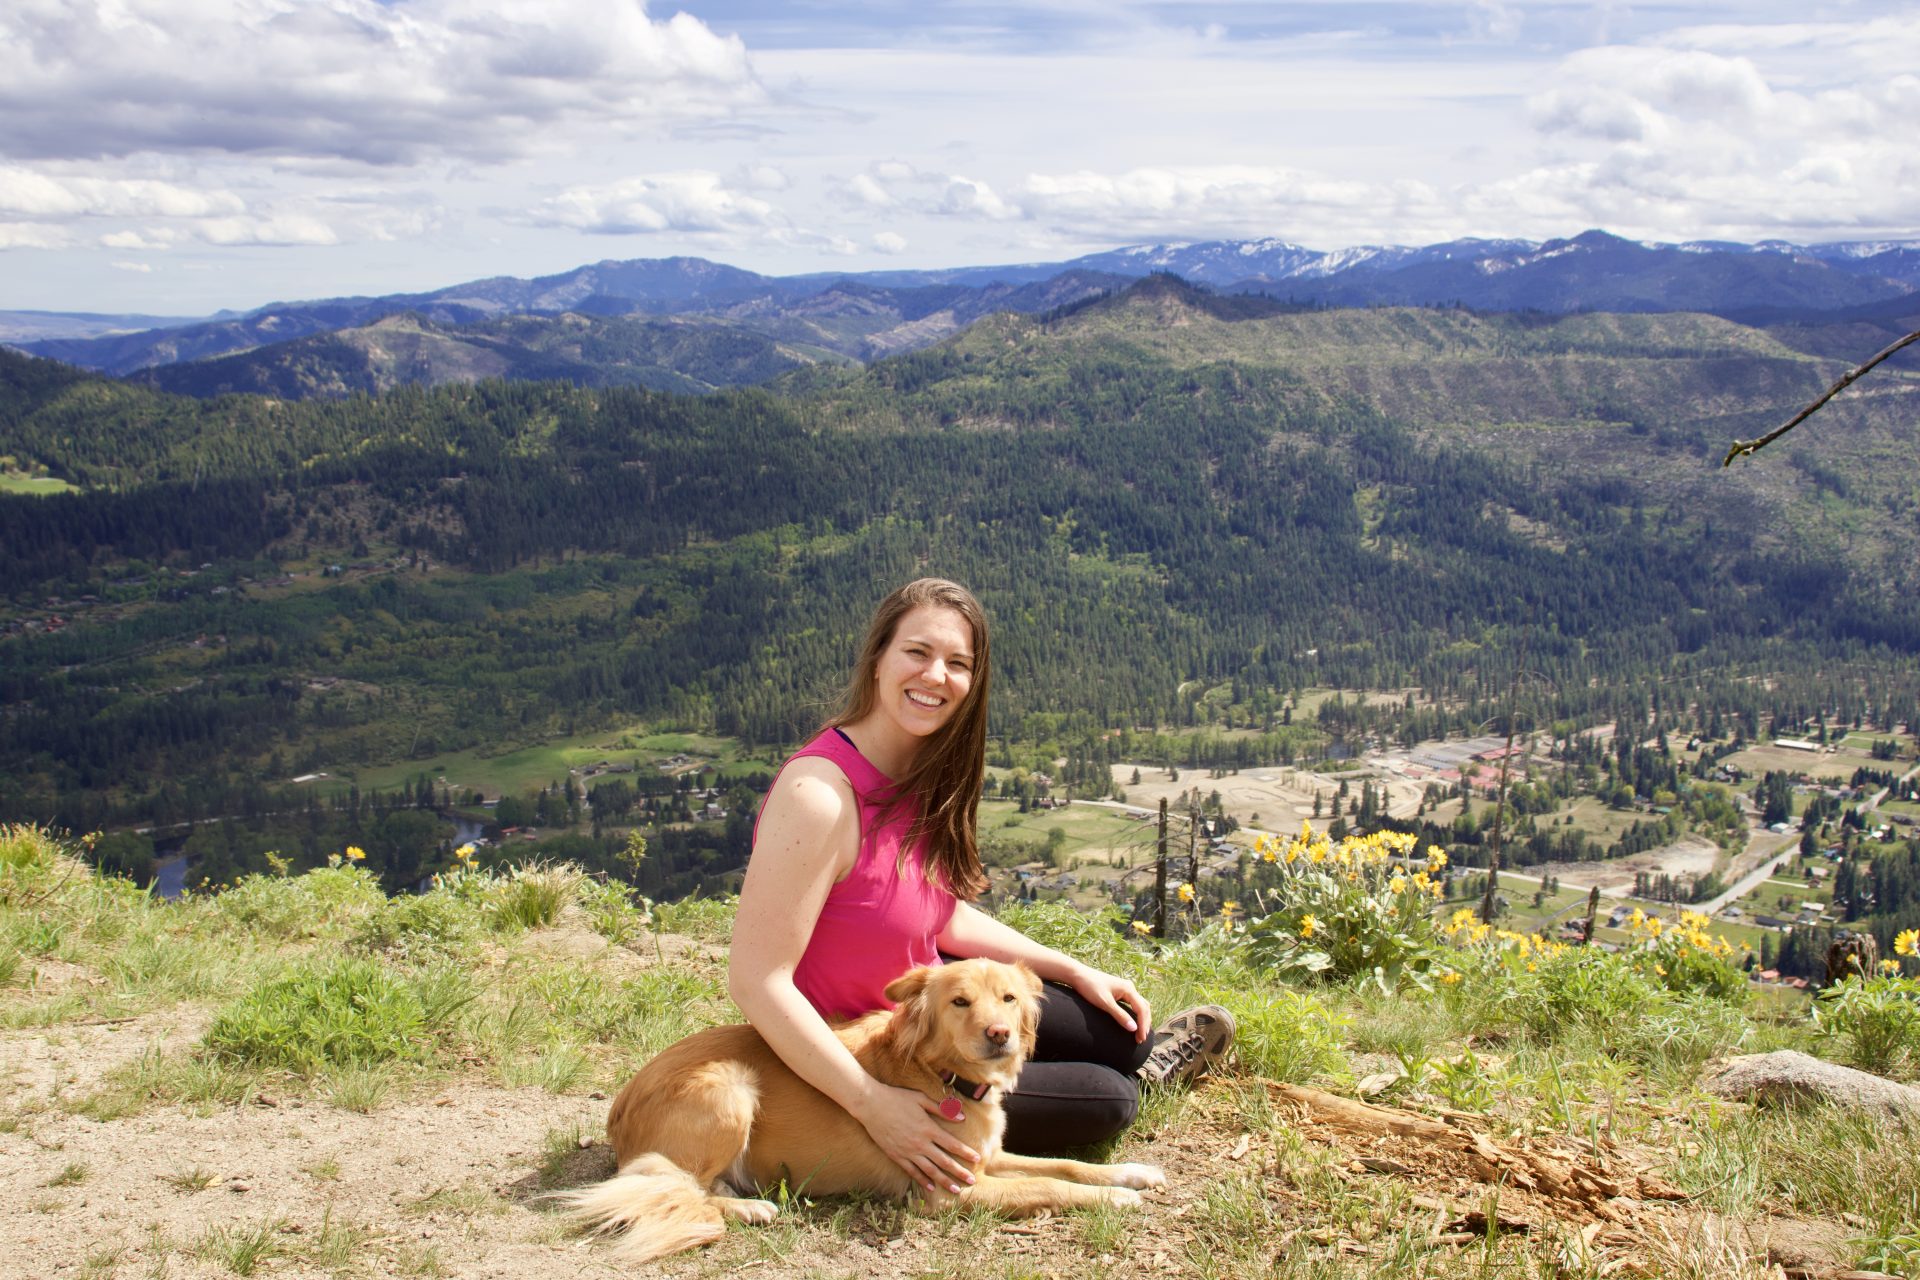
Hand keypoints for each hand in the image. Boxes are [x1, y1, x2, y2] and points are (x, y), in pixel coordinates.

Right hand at [855, 1082, 980, 1195]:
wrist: (871, 1105)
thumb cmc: (897, 1098)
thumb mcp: (921, 1099)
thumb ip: (942, 1109)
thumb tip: (962, 1117)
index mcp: (928, 1128)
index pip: (952, 1144)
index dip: (966, 1153)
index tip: (977, 1159)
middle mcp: (920, 1143)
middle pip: (944, 1161)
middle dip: (959, 1172)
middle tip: (972, 1181)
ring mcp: (908, 1152)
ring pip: (930, 1170)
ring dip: (944, 1181)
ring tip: (955, 1189)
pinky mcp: (896, 1156)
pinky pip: (912, 1171)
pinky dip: (922, 1180)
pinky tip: (930, 1187)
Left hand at [1068, 964, 1151, 1042]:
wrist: (1078, 975)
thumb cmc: (1090, 987)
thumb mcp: (1105, 1003)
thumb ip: (1120, 1016)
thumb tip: (1134, 1028)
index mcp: (1129, 989)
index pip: (1142, 1009)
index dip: (1143, 1026)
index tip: (1140, 1039)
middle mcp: (1130, 987)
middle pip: (1144, 1007)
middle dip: (1144, 1023)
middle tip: (1141, 1039)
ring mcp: (1125, 988)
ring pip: (1140, 1005)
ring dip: (1142, 1019)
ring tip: (1140, 1033)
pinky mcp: (1120, 991)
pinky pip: (1133, 1004)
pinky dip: (1136, 1014)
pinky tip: (1134, 1021)